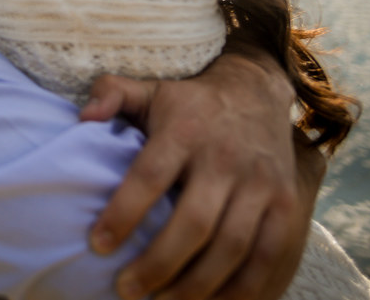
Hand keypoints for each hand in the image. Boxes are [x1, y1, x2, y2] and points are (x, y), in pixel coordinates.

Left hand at [80, 51, 313, 299]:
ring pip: (233, 247)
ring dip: (197, 285)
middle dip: (159, 264)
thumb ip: (111, 94)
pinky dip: (244, 289)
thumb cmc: (189, 104)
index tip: (98, 244)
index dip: (123, 213)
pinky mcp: (286, 205)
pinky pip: (269, 256)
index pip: (150, 175)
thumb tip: (84, 116)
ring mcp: (261, 184)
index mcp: (185, 131)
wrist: (256, 93)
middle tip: (127, 289)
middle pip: (194, 223)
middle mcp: (225, 158)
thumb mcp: (149, 89)